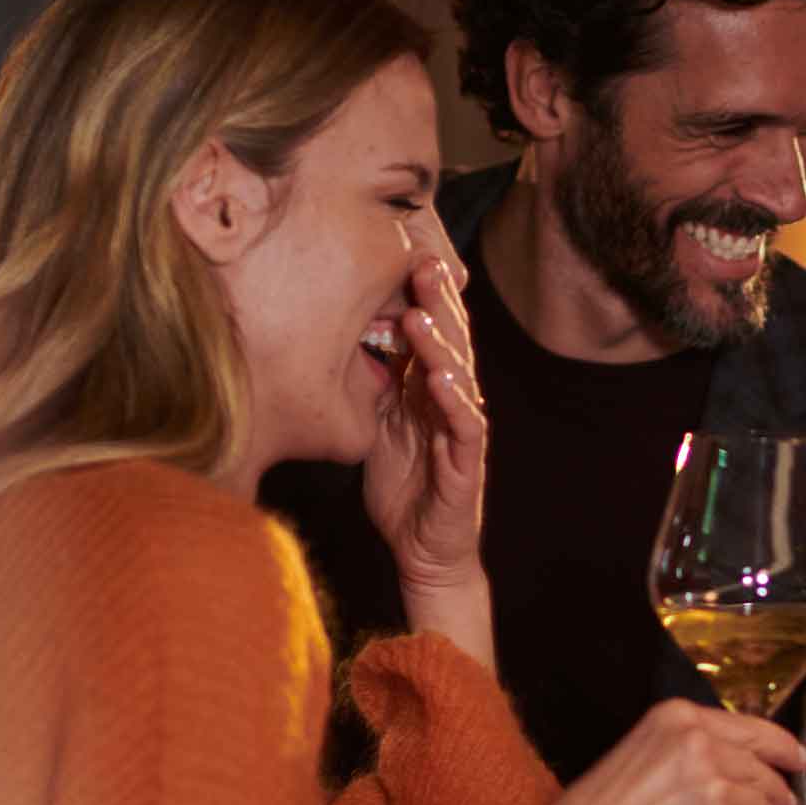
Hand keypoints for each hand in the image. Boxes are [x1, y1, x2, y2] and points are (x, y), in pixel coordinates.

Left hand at [361, 247, 484, 599]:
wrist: (423, 550)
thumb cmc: (401, 487)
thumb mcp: (376, 424)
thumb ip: (371, 384)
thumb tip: (338, 340)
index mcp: (428, 388)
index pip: (429, 331)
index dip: (419, 294)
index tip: (401, 254)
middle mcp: (450, 400)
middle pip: (449, 341)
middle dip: (437, 302)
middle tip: (423, 261)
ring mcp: (461, 429)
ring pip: (459, 376)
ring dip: (442, 345)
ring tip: (422, 315)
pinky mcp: (467, 462)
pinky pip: (465, 425)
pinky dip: (454, 400)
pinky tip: (440, 378)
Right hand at [558, 700, 805, 804]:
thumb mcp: (639, 755)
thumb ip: (688, 752)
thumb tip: (739, 771)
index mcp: (677, 718)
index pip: (750, 728)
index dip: (782, 747)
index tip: (798, 761)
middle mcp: (698, 745)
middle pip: (762, 770)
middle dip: (779, 794)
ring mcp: (712, 788)